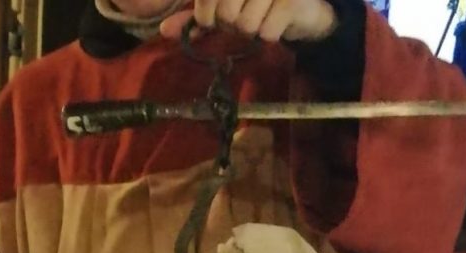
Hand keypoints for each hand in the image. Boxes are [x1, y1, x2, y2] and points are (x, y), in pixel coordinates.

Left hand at [161, 0, 337, 42]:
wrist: (301, 9)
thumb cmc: (256, 6)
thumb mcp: (222, 10)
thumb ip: (195, 18)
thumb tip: (164, 30)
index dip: (206, 15)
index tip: (212, 19)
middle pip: (226, 14)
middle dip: (231, 25)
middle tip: (242, 20)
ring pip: (246, 26)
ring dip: (252, 32)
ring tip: (260, 20)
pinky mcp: (290, 1)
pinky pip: (266, 32)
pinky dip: (269, 35)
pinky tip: (275, 24)